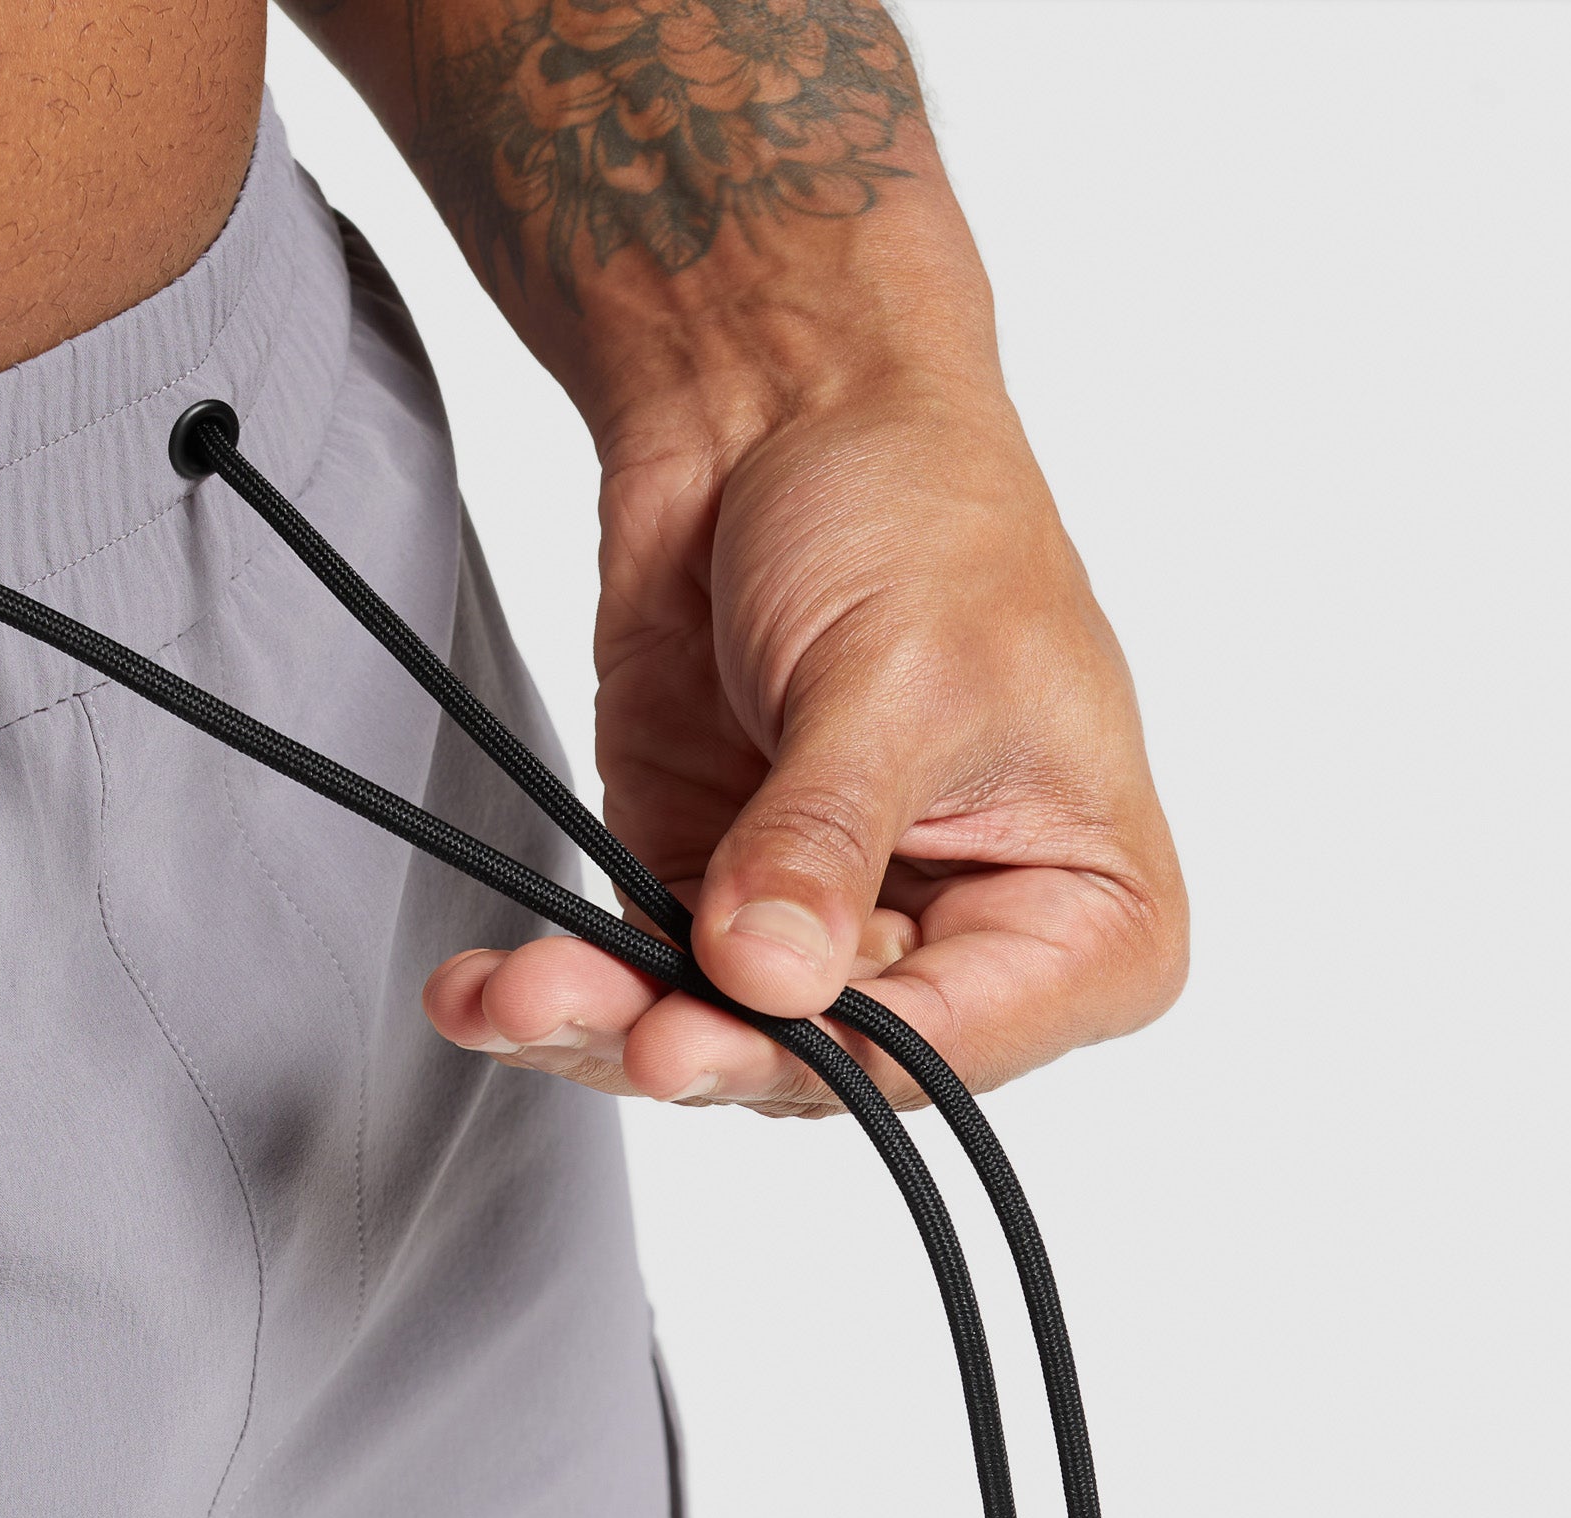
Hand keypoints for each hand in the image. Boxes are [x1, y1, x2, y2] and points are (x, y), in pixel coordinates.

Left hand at [422, 365, 1187, 1115]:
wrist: (789, 406)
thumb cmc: (920, 513)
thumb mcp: (897, 676)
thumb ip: (826, 839)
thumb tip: (763, 976)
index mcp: (1084, 916)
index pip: (955, 1042)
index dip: (833, 1055)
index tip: (721, 1041)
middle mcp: (960, 947)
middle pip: (822, 1059)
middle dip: (703, 1045)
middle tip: (616, 1029)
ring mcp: (829, 932)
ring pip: (716, 1036)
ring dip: (606, 1024)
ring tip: (515, 995)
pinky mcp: (714, 896)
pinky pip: (638, 977)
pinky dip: (561, 985)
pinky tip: (486, 989)